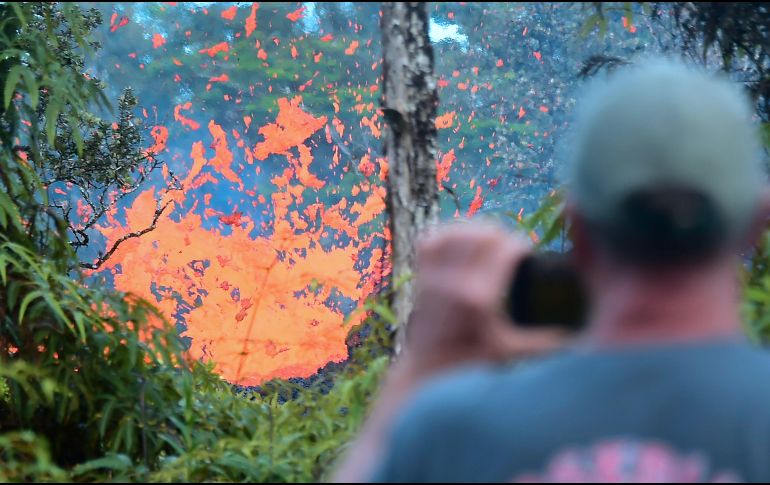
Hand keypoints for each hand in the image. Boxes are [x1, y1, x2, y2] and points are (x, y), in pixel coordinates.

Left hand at [399, 221, 567, 378]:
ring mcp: (433, 276)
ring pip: (458, 231)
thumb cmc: (473, 364)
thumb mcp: (512, 352)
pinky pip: (433, 239)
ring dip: (478, 233)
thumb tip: (582, 334)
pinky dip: (449, 235)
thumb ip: (546, 341)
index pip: (506, 247)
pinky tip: (464, 242)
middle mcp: (452, 282)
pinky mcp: (420, 275)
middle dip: (504, 237)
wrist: (429, 370)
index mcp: (478, 298)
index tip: (528, 258)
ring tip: (492, 245)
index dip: (522, 246)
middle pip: (484, 233)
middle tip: (512, 253)